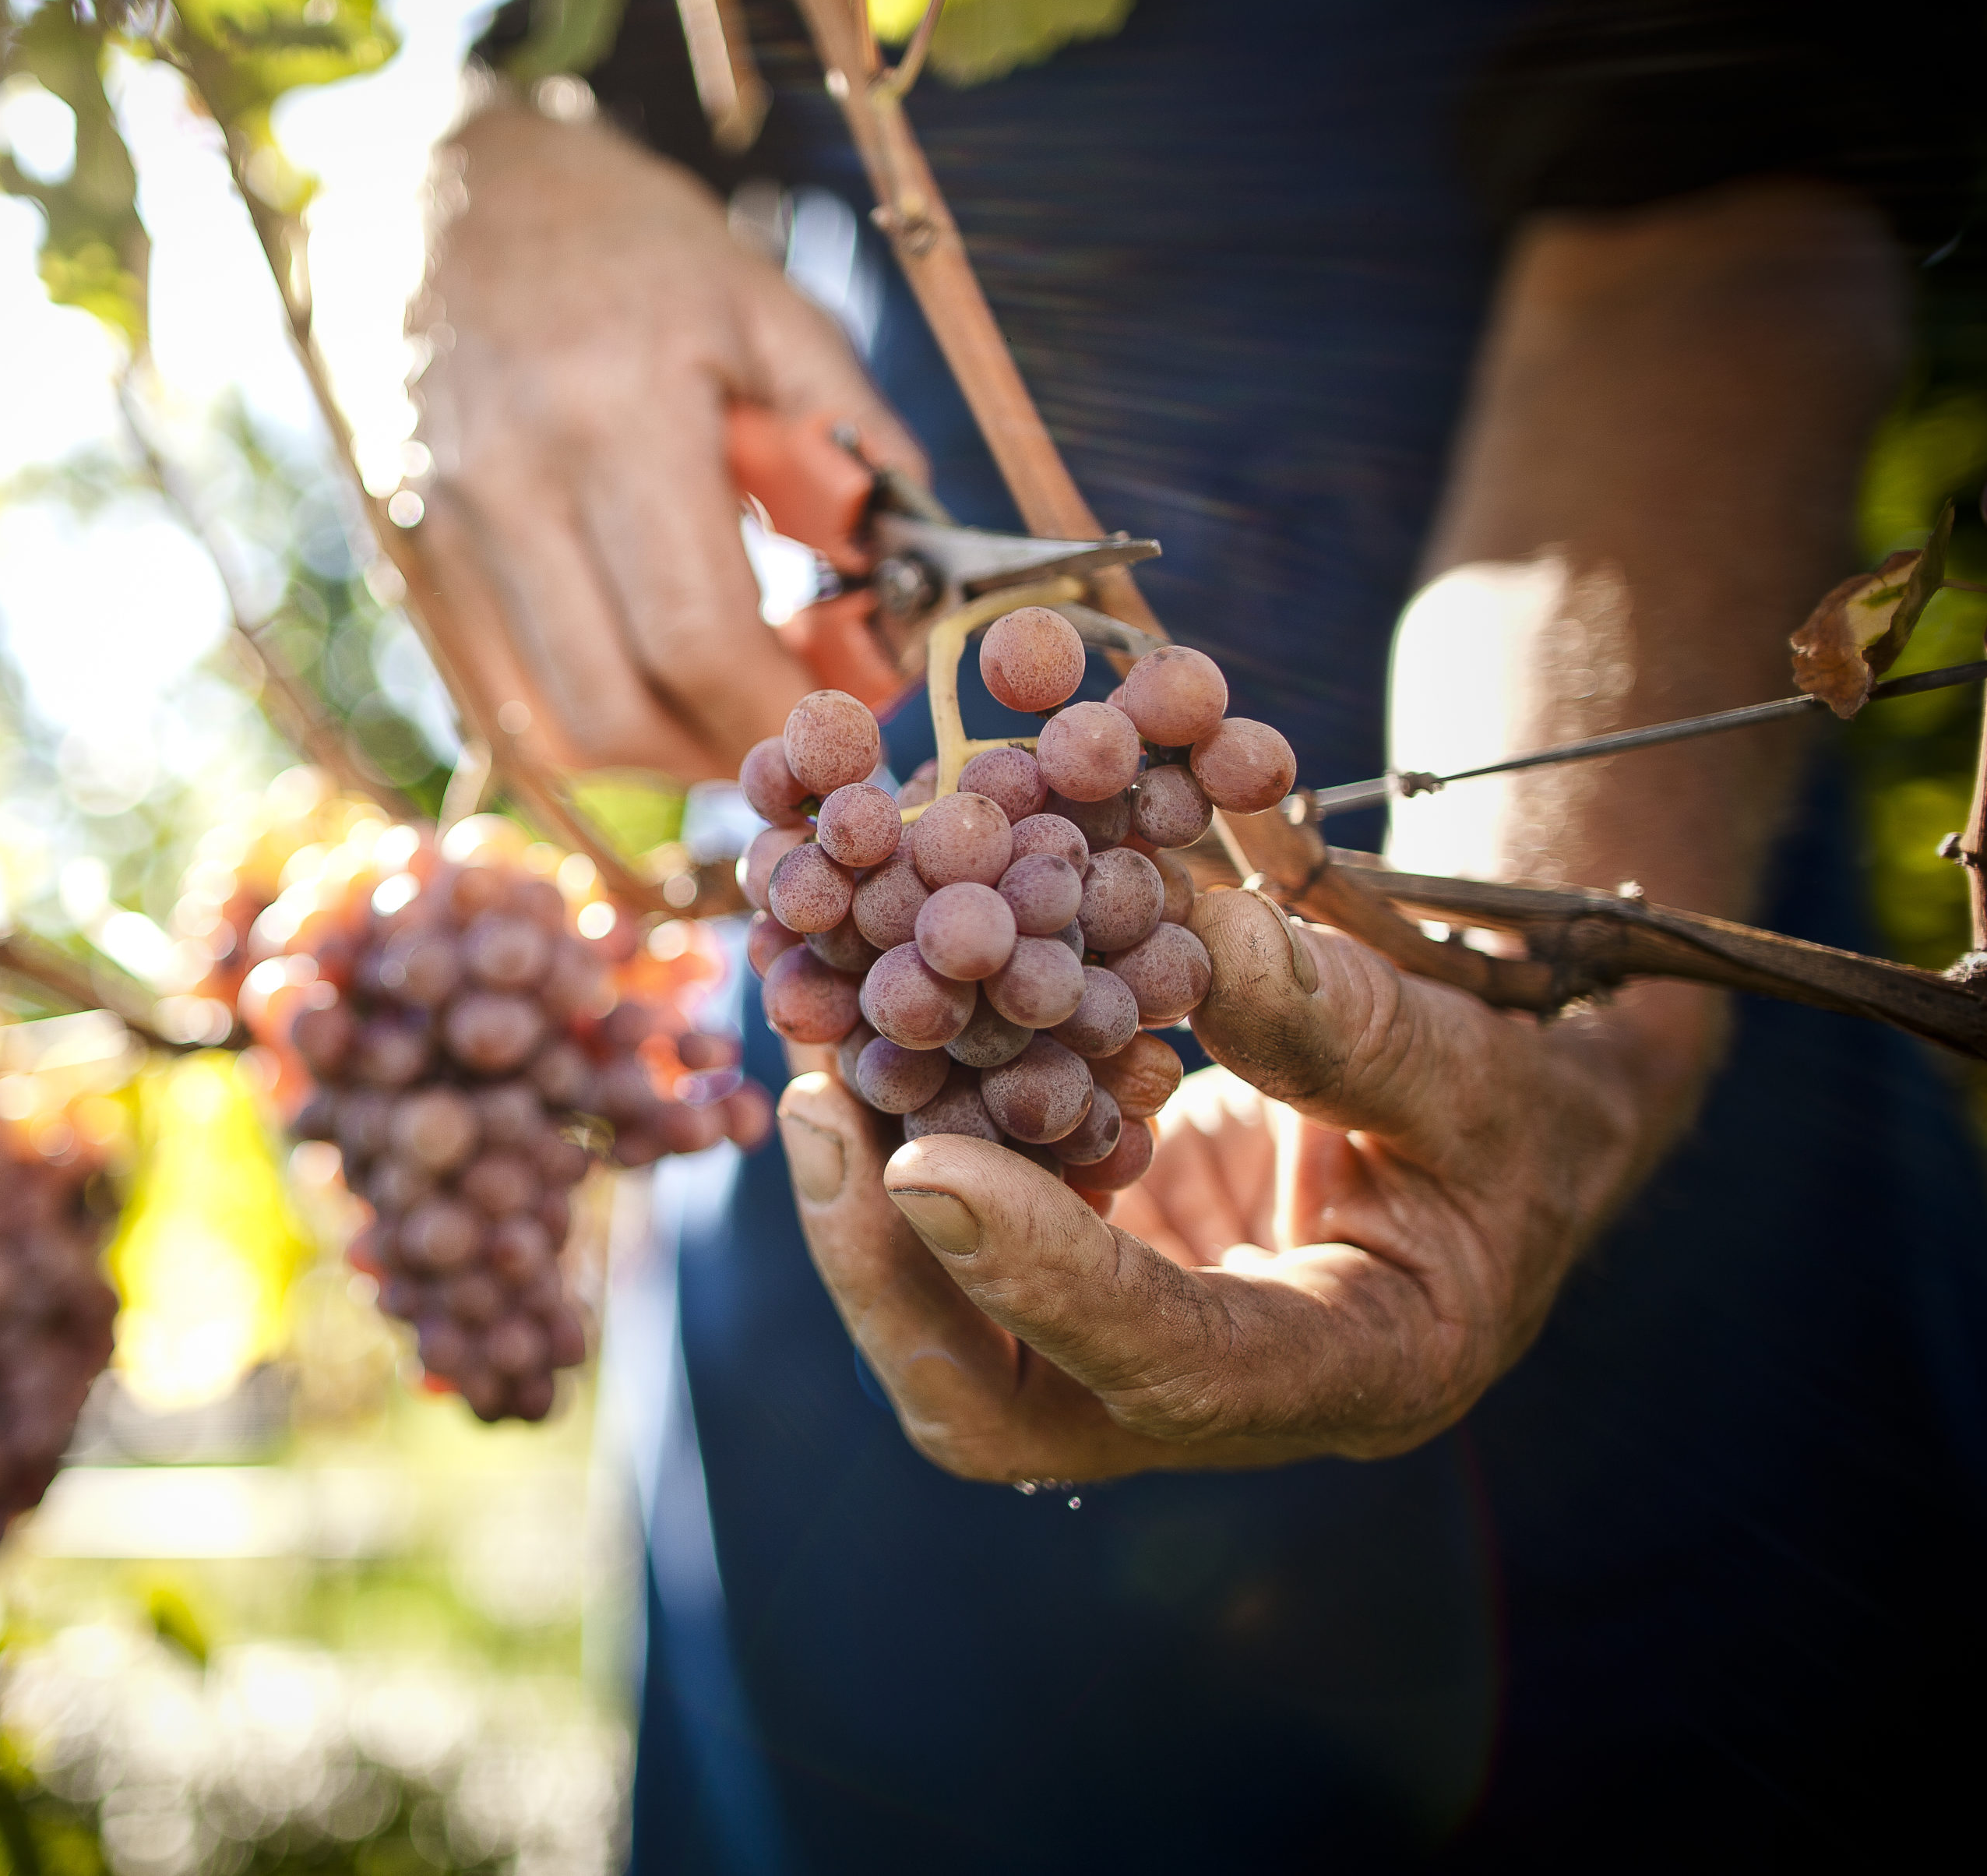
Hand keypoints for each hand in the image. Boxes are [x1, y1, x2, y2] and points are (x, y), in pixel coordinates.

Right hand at [408, 105, 919, 779]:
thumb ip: (849, 443)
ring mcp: (443, 532)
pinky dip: (592, 715)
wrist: (437, 186)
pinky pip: (505, 696)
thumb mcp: (765, 306)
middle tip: (800, 729)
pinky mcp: (413, 562)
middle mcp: (509, 484)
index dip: (784, 710)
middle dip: (727, 752)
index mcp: (614, 409)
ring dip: (661, 750)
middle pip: (616, 710)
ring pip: (554, 726)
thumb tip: (915, 579)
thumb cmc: (627, 243)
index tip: (853, 719)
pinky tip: (650, 671)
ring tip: (733, 701)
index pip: (696, 636)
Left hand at [777, 888, 1693, 1479]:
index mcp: (1354, 1373)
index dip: (1041, 1277)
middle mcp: (1216, 1397)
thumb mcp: (1476, 1060)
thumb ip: (1347, 1021)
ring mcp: (1128, 1343)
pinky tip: (858, 1026)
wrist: (1513, 1121)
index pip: (1170, 1366)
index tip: (921, 1164)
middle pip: (1001, 1405)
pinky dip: (904, 1131)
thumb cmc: (1521, 1101)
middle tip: (814, 1112)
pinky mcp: (1082, 1267)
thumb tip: (1189, 929)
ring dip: (863, 1196)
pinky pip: (959, 1232)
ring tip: (812, 1044)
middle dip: (886, 1274)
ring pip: (948, 1331)